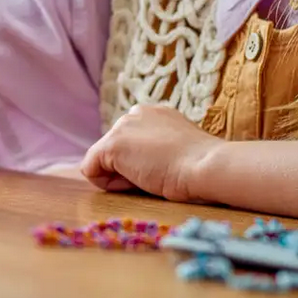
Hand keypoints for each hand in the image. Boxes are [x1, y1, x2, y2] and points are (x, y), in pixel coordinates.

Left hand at [80, 105, 221, 201]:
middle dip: (129, 170)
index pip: (132, 144)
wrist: (207, 166)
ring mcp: (122, 127)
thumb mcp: (178, 149)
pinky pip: (90, 170)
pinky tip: (135, 181)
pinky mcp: (112, 144)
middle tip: (159, 174)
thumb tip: (140, 165)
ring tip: (151, 176)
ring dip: (121, 178)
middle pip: (116, 153)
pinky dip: (107, 183)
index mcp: (154, 114)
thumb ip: (157, 149)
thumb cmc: (201, 165)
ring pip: (103, 162)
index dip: (143, 165)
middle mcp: (135, 114)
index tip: (166, 168)